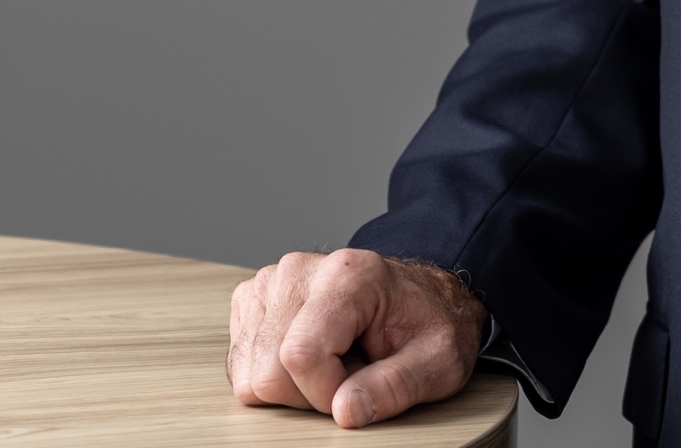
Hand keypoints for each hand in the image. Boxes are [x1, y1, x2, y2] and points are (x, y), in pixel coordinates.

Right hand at [226, 248, 484, 428]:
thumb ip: (396, 386)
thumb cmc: (429, 325)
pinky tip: (311, 355)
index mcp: (350, 274)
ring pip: (249, 373)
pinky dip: (273, 374)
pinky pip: (240, 365)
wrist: (422, 298)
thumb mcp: (439, 361)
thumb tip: (345, 411)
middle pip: (268, 371)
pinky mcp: (252, 299)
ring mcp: (271, 282)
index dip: (326, 392)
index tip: (359, 387)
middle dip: (309, 392)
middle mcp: (301, 269)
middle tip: (351, 372)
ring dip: (291, 384)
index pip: (302, 355)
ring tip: (335, 360)